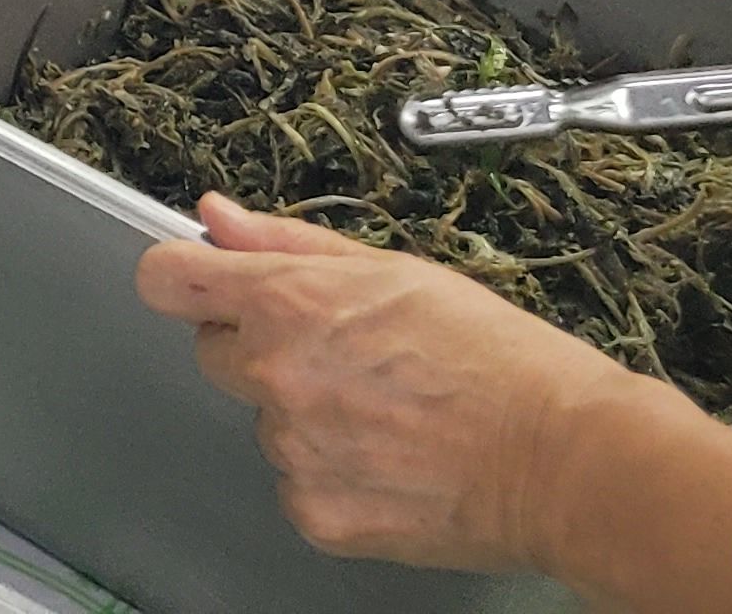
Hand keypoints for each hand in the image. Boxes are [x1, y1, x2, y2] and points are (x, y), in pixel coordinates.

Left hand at [135, 193, 656, 572]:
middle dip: (261, 350)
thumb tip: (218, 218)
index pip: (168, 280)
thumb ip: (288, 244)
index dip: (185, 278)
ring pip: (268, 423)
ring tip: (389, 412)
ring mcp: (294, 450)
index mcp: (289, 303)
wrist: (563, 459)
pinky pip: (298, 485)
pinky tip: (392, 462)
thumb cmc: (496, 359)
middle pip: (216, 354)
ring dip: (307, 416)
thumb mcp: (392, 270)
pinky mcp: (318, 513)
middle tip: (341, 356)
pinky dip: (333, 476)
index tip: (202, 284)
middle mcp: (277, 375)